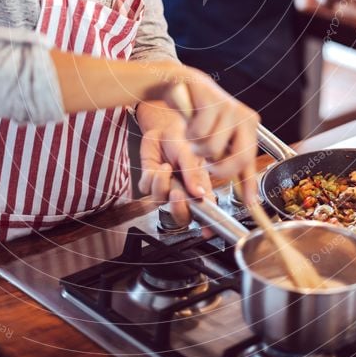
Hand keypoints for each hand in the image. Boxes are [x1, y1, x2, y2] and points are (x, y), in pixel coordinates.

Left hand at [137, 100, 215, 225]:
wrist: (164, 125)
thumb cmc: (183, 138)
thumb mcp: (192, 153)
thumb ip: (195, 174)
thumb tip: (200, 195)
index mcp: (199, 186)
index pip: (205, 210)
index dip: (208, 224)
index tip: (207, 231)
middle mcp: (183, 190)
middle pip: (182, 214)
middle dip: (178, 208)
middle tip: (177, 193)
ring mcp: (166, 186)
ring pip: (161, 201)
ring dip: (162, 186)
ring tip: (166, 168)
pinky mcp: (149, 180)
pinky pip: (147, 189)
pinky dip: (151, 177)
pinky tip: (158, 165)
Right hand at [164, 68, 258, 202]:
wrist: (183, 83)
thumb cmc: (201, 115)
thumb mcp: (219, 139)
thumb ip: (231, 162)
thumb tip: (245, 195)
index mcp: (250, 126)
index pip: (251, 160)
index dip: (250, 185)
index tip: (251, 203)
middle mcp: (244, 117)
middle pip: (239, 159)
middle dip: (218, 169)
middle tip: (206, 165)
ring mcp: (230, 108)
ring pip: (213, 149)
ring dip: (197, 148)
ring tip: (195, 136)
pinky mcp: (212, 101)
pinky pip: (198, 134)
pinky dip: (189, 133)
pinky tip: (190, 121)